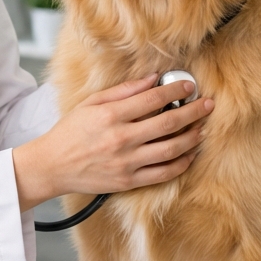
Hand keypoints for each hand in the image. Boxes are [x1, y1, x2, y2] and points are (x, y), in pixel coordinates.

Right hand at [12, 75, 213, 212]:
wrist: (52, 165)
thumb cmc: (70, 132)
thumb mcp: (91, 103)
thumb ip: (123, 91)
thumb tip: (152, 79)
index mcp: (110, 115)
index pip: (153, 99)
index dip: (175, 91)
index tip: (188, 87)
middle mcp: (121, 138)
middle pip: (168, 123)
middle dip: (193, 111)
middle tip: (208, 104)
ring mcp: (126, 162)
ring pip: (171, 149)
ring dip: (192, 137)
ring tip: (202, 128)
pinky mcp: (129, 181)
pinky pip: (163, 173)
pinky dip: (181, 163)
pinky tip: (189, 153)